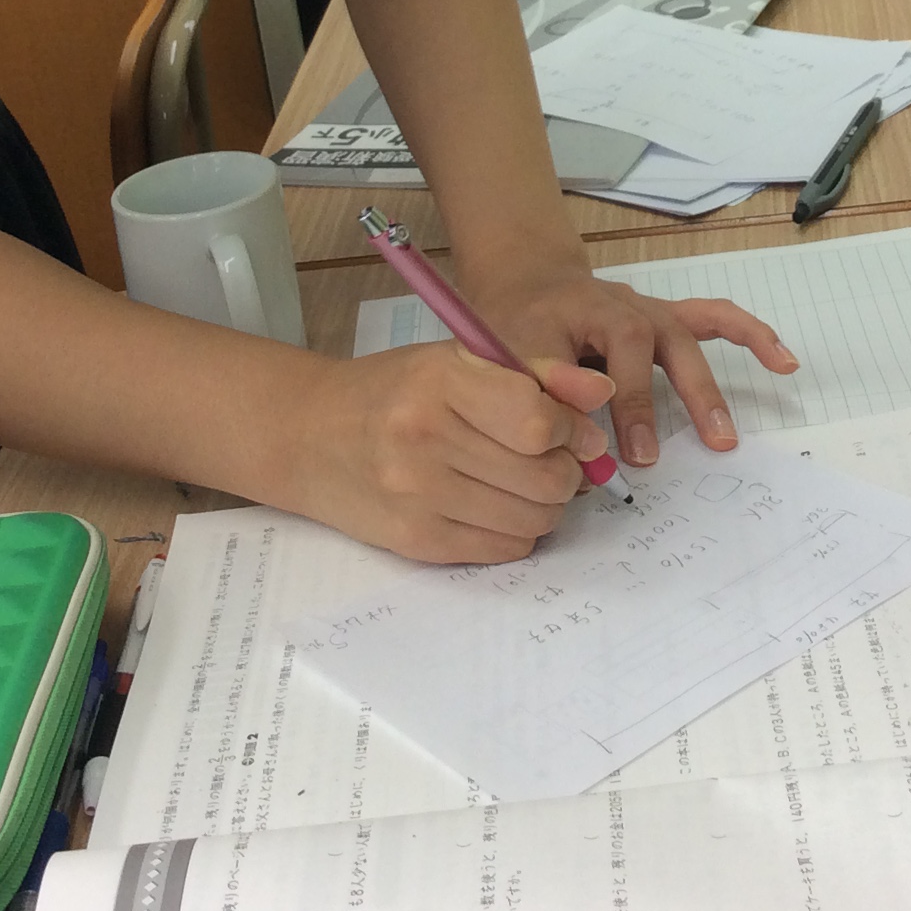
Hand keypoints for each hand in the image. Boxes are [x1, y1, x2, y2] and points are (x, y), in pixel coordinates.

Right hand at [288, 343, 618, 563]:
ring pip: (535, 519)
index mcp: (439, 382)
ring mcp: (418, 498)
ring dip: (547, 504)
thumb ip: (535, 372)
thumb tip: (603, 395)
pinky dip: (517, 530)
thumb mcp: (456, 361)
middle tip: (552, 458)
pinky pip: (505, 548)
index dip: (572, 428)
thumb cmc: (392, 391)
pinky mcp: (417, 542)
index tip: (572, 429)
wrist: (308, 436)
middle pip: (546, 477)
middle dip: (567, 470)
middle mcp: (425, 441)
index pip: (537, 420)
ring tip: (525, 481)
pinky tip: (496, 504)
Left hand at [463, 257, 798, 468]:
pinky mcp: (666, 320)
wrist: (528, 283)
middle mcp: (629, 306)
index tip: (637, 454)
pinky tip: (783, 362)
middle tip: (711, 443)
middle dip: (688, 394)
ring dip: (721, 374)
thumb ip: (544, 394)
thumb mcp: (512, 354)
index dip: (633, 403)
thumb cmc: (519, 324)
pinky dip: (751, 336)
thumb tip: (583, 446)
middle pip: (666, 341)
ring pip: (693, 334)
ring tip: (749, 409)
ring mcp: (651, 312)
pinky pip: (714, 320)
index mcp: (590, 312)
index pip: (622, 352)